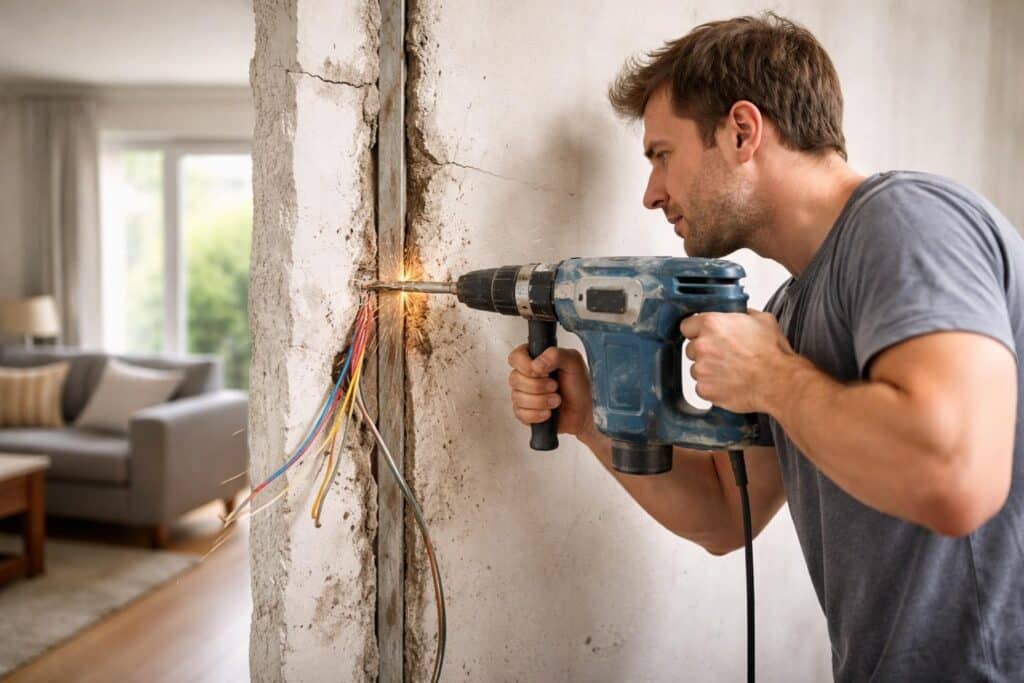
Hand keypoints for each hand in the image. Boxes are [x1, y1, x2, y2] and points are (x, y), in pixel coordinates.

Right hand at [507, 345, 595, 439]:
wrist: (585, 412)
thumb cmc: (579, 387)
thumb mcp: (574, 363)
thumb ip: (556, 355)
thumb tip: (536, 364)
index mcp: (535, 359)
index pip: (515, 357)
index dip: (525, 365)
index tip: (542, 371)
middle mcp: (526, 376)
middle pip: (515, 378)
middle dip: (539, 386)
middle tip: (555, 386)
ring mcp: (523, 395)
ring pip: (518, 397)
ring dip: (542, 401)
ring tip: (556, 400)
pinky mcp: (524, 413)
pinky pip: (521, 414)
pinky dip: (538, 414)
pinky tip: (549, 412)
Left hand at [681, 310, 796, 413]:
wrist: (778, 382)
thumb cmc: (772, 354)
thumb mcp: (762, 320)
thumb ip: (742, 315)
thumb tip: (739, 315)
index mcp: (712, 324)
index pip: (687, 326)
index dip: (696, 331)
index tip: (703, 336)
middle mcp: (702, 345)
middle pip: (691, 349)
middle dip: (705, 352)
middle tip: (725, 356)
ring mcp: (701, 369)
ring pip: (696, 369)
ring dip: (708, 370)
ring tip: (731, 371)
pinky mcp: (705, 389)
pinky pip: (702, 387)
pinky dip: (712, 387)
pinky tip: (729, 383)